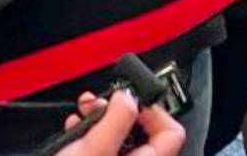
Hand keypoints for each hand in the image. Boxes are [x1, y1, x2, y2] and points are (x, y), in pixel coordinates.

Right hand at [62, 91, 184, 155]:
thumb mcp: (92, 151)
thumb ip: (116, 119)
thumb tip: (128, 96)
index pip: (171, 133)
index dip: (152, 110)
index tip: (129, 100)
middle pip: (143, 134)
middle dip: (118, 112)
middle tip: (100, 103)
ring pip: (121, 142)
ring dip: (101, 122)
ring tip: (82, 114)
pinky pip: (105, 152)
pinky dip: (91, 137)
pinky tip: (75, 131)